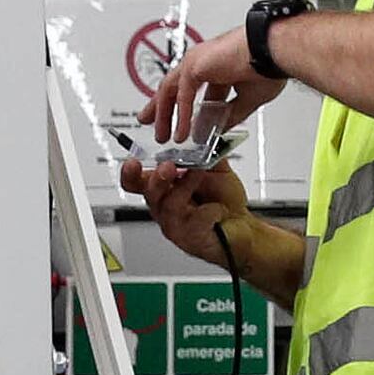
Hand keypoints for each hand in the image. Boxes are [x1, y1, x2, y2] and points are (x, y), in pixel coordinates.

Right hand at [121, 154, 252, 270]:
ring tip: (199, 174)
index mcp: (165, 190)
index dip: (130, 173)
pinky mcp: (191, 239)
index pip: (137, 182)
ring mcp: (176, 225)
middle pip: (149, 194)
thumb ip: (204, 153)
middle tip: (168, 167)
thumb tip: (198, 135)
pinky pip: (195, 222)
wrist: (243, 226)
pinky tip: (218, 210)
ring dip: (185, 187)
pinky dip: (209, 212)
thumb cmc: (225, 202)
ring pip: (169, 206)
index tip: (133, 161)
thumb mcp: (215, 170)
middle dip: (156, 179)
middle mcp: (165, 208)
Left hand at [139, 26, 282, 152]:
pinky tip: (182, 133)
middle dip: (163, 109)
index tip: (183, 126)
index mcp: (218, 69)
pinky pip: (182, 97)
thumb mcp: (248, 98)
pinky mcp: (194, 67)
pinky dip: (180, 116)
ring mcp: (197, 63)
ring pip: (171, 91)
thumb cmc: (269, 65)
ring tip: (163, 136)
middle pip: (175, 89)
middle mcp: (204, 64)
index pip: (194, 92)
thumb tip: (218, 128)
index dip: (186, 111)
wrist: (272, 50)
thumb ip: (231, 114)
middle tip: (154, 124)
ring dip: (165, 115)